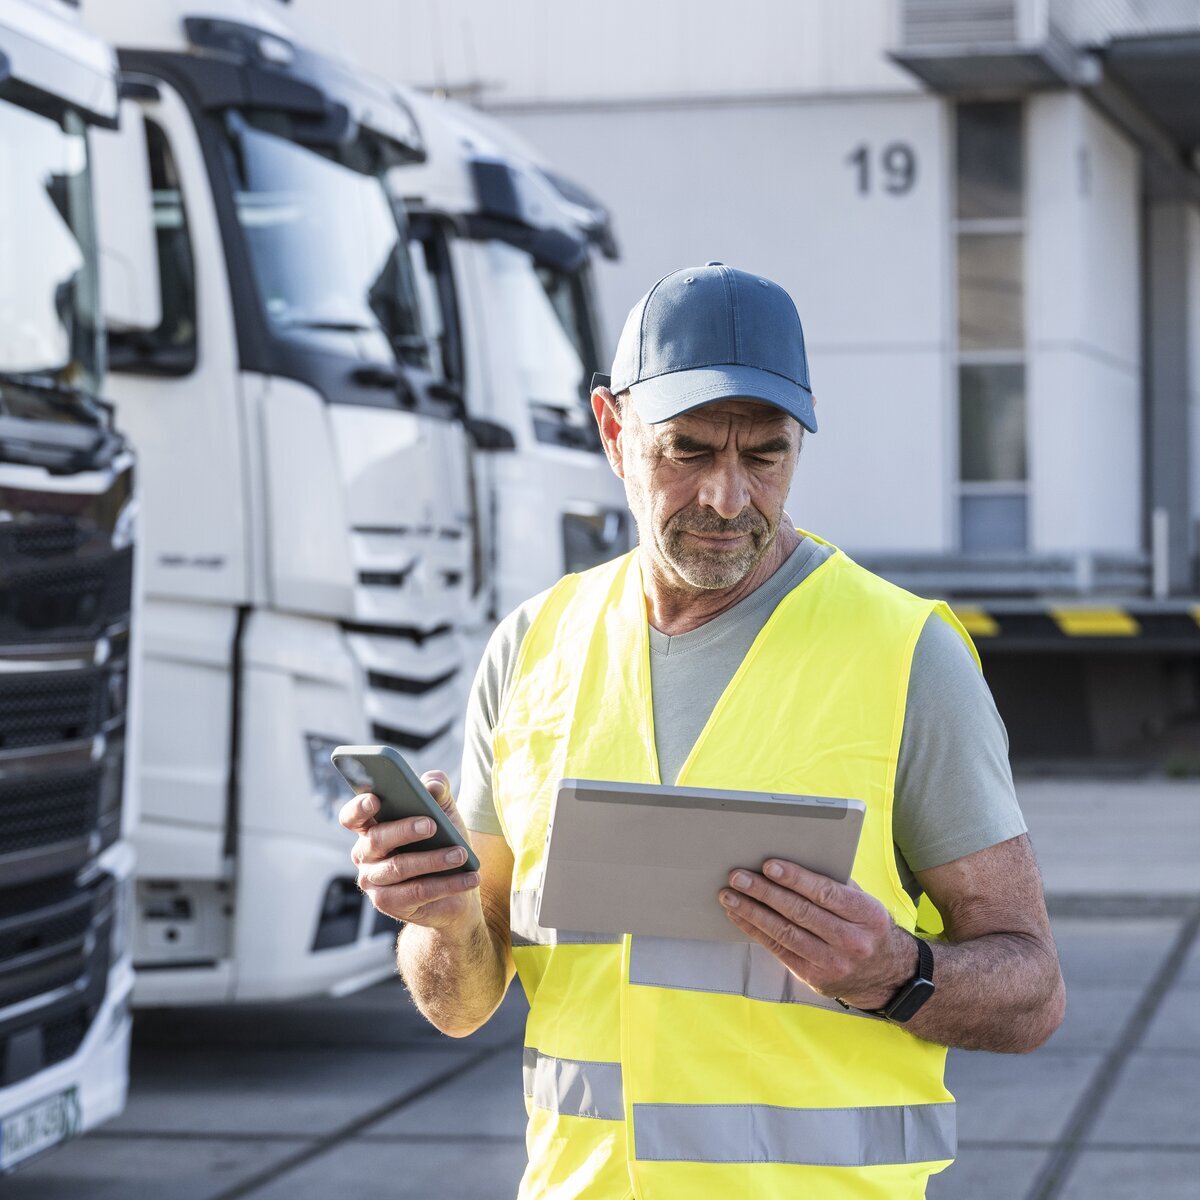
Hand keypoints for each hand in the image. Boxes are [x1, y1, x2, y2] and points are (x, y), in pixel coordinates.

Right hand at [338, 771, 481, 933]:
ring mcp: (373, 881)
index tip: (375, 799)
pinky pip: (417, 892)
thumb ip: (438, 791)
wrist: (456, 886)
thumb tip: (433, 784)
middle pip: (376, 839)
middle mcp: (365, 854)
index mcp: (372, 826)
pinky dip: (447, 884)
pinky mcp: (387, 903)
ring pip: (399, 867)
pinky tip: (470, 878)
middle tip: (431, 824)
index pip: (353, 816)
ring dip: (434, 860)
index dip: (359, 807)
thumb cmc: (443, 842)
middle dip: (404, 830)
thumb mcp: (445, 812)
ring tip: (461, 853)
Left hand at [719, 859, 915, 1008]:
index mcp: (867, 916)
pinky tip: (739, 916)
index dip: (795, 878)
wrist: (887, 976)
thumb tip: (793, 860)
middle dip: (764, 892)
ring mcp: (833, 963)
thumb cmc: (867, 927)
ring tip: (730, 895)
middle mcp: (852, 941)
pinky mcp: (815, 977)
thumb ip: (836, 884)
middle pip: (800, 913)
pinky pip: (779, 950)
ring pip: (785, 933)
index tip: (768, 865)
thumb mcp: (864, 903)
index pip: (826, 893)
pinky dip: (755, 931)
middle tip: (738, 877)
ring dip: (752, 912)